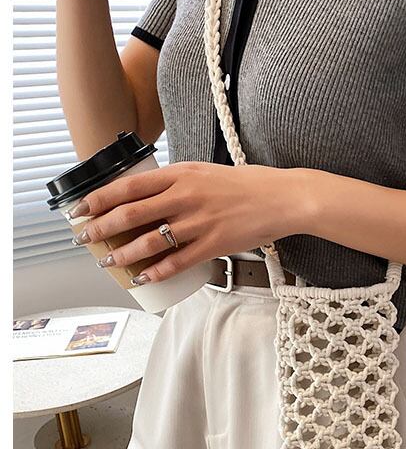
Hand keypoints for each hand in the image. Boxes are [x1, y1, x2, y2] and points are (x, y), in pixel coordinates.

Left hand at [68, 161, 310, 283]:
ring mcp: (200, 222)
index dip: (99, 199)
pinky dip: (157, 271)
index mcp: (181, 173)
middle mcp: (186, 196)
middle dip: (100, 228)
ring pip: (150, 241)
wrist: (283, 198)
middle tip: (84, 239)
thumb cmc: (247, 185)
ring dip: (124, 253)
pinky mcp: (215, 244)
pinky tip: (143, 277)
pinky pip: (178, 262)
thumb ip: (177, 182)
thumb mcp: (206, 172)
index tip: (80, 209)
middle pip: (131, 214)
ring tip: (109, 261)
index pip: (129, 186)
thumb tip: (148, 196)